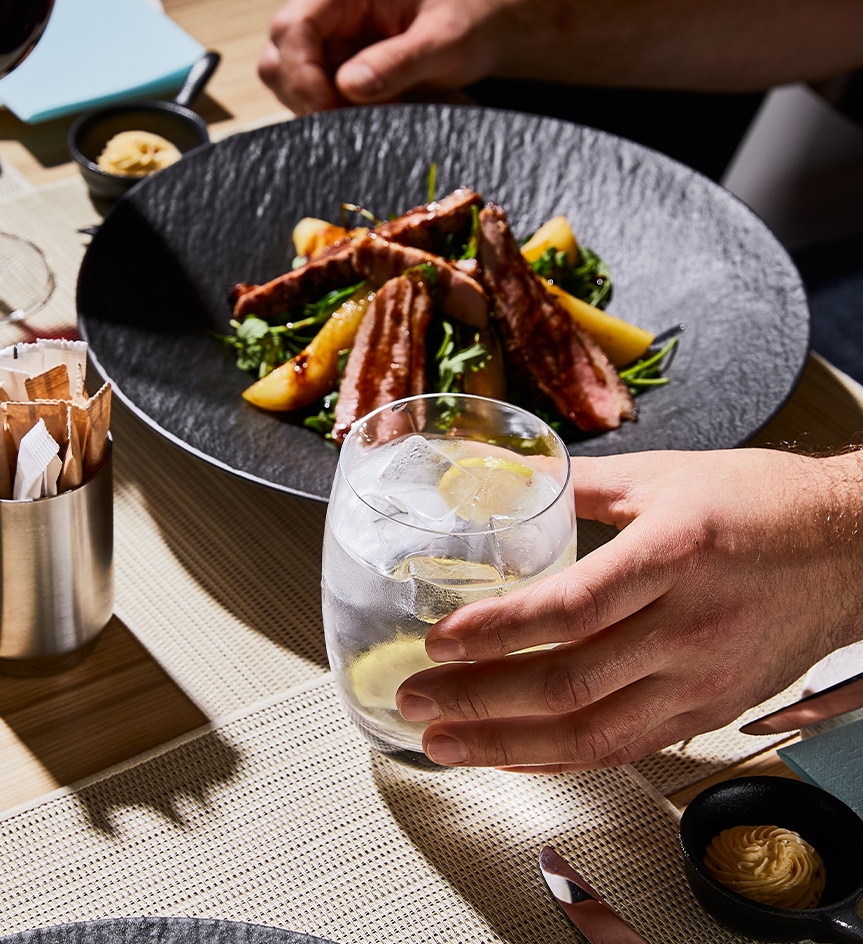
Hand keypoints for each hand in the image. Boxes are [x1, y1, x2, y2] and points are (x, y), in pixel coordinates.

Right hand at [258, 0, 515, 113]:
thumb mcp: (445, 43)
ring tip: (366, 113)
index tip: (330, 112)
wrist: (478, 20)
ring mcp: (319, 25)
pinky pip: (303, 88)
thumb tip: (349, 86)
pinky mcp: (324, 52)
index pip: (293, 28)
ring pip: (284, 76)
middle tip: (351, 121)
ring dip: (316, 105)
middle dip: (308, 96)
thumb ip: (398, 63)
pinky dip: (326, 108)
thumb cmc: (466, 20)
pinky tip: (363, 110)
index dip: (303, 77)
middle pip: (279, 55)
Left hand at [395, 448, 862, 770]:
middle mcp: (688, 629)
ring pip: (592, 735)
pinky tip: (514, 757)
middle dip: (478, 701)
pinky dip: (561, 759)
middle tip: (416, 700)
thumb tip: (509, 475)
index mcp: (673, 556)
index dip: (496, 633)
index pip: (569, 609)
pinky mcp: (710, 711)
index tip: (439, 643)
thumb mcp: (667, 476)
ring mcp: (702, 681)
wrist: (852, 551)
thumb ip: (580, 481)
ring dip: (506, 746)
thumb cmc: (766, 506)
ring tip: (443, 744)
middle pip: (568, 684)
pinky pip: (626, 749)